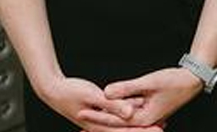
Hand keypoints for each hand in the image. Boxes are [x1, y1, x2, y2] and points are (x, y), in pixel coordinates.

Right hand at [38, 76, 158, 131]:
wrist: (52, 89)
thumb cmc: (70, 91)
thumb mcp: (93, 96)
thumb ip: (112, 105)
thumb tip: (129, 114)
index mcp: (99, 126)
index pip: (126, 131)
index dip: (143, 131)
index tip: (159, 129)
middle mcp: (100, 126)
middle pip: (127, 131)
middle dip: (144, 130)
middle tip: (163, 127)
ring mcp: (99, 121)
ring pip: (123, 125)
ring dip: (139, 124)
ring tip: (158, 121)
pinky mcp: (99, 114)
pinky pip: (117, 118)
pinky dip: (129, 115)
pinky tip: (138, 110)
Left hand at [75, 69, 201, 128]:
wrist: (193, 80)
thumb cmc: (174, 81)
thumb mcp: (149, 82)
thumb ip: (126, 88)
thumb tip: (106, 92)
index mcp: (144, 118)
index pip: (114, 119)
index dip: (97, 115)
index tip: (80, 111)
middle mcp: (144, 120)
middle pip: (116, 122)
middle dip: (97, 120)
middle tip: (79, 116)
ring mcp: (147, 116)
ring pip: (122, 118)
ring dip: (106, 116)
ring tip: (88, 114)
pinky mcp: (149, 110)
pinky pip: (129, 112)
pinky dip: (118, 110)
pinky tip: (108, 107)